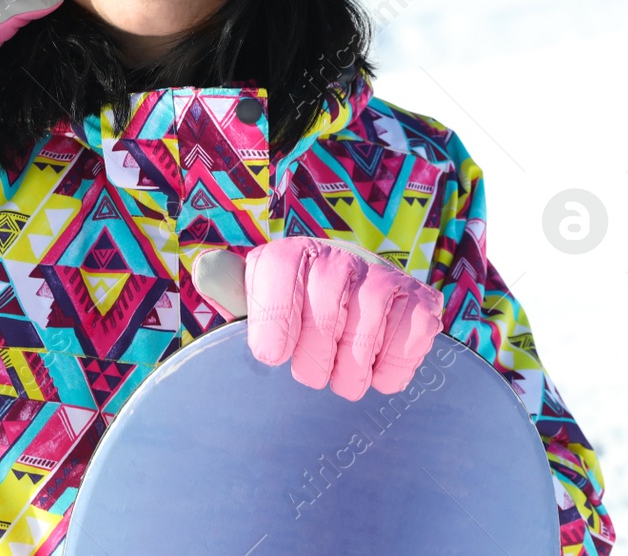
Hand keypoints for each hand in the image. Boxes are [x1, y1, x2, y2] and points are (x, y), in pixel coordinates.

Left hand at [242, 237, 444, 400]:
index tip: (274, 355)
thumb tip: (206, 268)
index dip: (275, 323)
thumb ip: (229, 286)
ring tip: (342, 372)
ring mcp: (383, 278)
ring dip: (349, 372)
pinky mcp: (421, 302)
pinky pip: (405, 344)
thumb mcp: (258, 298)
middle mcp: (339, 258)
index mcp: (291, 255)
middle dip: (314, 361)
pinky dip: (388, 370)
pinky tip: (375, 364)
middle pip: (323, 319)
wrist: (357, 310)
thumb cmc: (298, 313)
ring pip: (363, 336)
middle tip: (313, 370)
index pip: (278, 274)